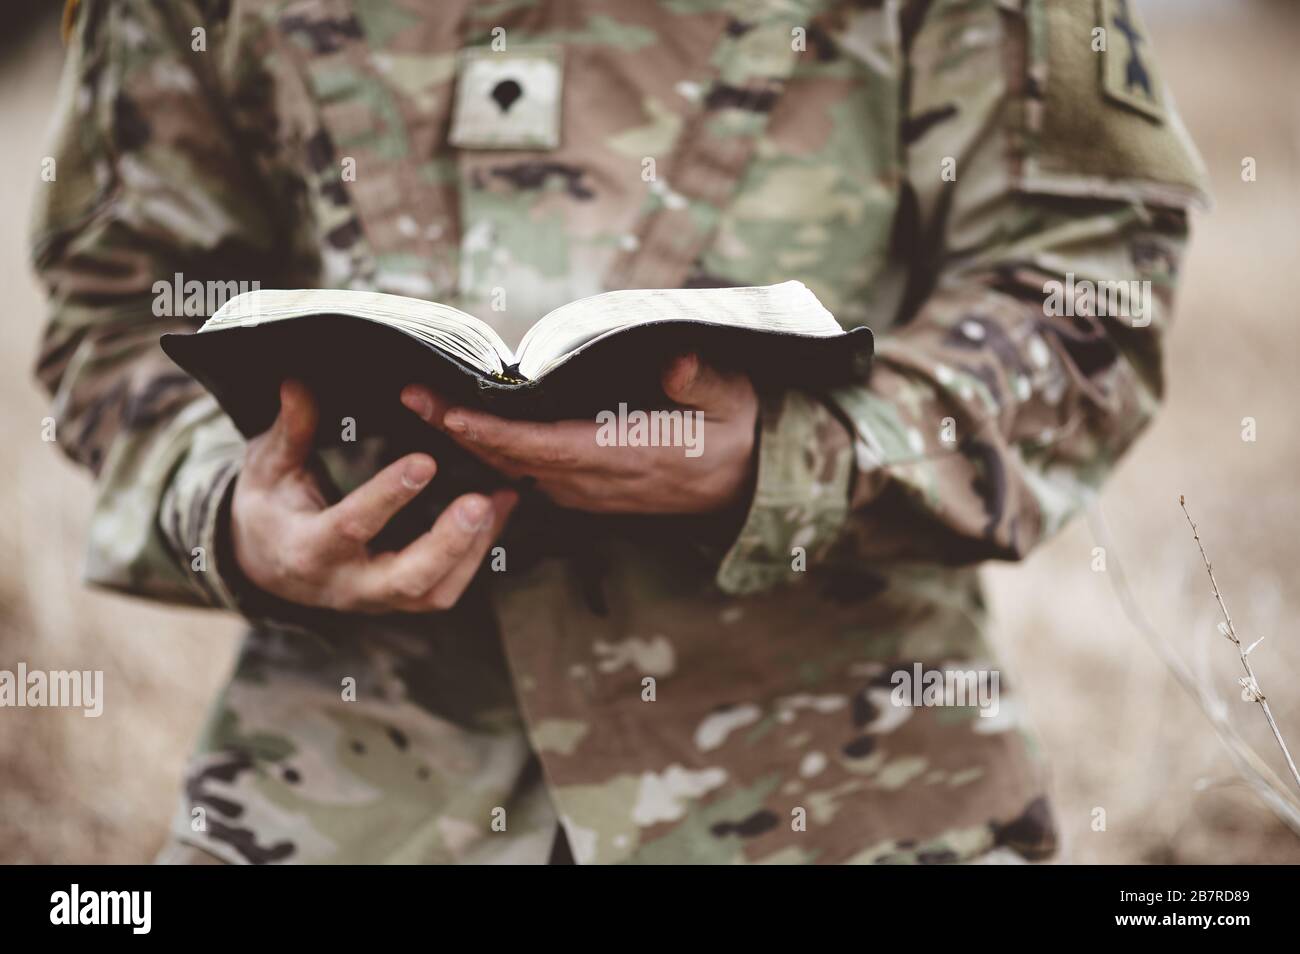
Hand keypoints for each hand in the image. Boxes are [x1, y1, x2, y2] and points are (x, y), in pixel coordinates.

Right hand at [229, 380, 516, 612]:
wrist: (265, 563)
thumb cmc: (270, 507)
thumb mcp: (269, 467)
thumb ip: (291, 431)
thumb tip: (298, 383)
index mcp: (308, 549)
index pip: (351, 526)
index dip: (388, 496)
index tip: (426, 461)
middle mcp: (346, 584)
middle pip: (405, 580)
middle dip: (447, 544)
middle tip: (480, 502)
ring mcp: (377, 598)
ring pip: (434, 593)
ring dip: (472, 550)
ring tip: (500, 500)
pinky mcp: (400, 600)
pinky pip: (446, 588)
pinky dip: (477, 554)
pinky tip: (498, 511)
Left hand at [399, 354, 757, 514]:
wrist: (748, 485)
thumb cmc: (737, 432)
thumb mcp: (734, 399)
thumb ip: (703, 381)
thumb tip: (673, 363)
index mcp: (628, 456)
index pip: (544, 446)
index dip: (492, 431)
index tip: (449, 409)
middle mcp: (599, 481)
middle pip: (514, 460)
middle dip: (460, 431)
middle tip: (410, 395)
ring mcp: (590, 491)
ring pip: (516, 472)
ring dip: (470, 443)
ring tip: (426, 407)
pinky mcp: (589, 492)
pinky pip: (530, 477)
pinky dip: (494, 454)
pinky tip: (468, 431)